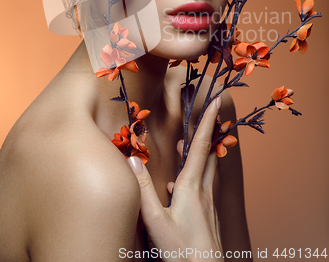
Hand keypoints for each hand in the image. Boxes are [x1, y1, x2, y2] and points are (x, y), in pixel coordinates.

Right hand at [128, 97, 222, 261]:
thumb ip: (144, 189)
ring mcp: (209, 204)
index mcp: (192, 187)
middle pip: (210, 154)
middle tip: (208, 116)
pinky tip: (180, 188)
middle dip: (208, 132)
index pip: (201, 146)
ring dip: (202, 153)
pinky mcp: (209, 216)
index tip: (215, 101)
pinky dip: (196, 177)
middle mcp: (204, 191)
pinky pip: (204, 188)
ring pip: (208, 170)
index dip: (207, 122)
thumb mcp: (155, 221)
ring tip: (190, 145)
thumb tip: (132, 158)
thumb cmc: (181, 253)